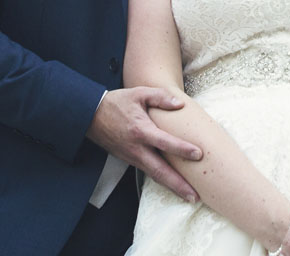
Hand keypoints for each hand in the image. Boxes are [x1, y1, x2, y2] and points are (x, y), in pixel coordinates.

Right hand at [85, 86, 202, 201]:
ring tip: (189, 196)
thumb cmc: (117, 103)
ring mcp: (132, 157)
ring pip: (155, 176)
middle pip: (160, 171)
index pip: (164, 142)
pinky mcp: (130, 160)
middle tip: (195, 196)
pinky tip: (173, 184)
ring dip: (172, 187)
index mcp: (140, 131)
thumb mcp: (138, 93)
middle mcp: (137, 148)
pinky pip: (148, 172)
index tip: (199, 154)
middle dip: (178, 185)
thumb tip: (180, 104)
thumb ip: (160, 97)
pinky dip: (162, 180)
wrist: (91, 115)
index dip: (182, 149)